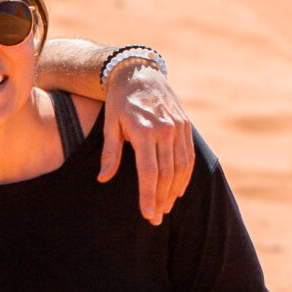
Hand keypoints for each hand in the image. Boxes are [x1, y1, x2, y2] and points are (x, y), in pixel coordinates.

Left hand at [99, 60, 194, 224]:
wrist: (139, 72)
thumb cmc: (119, 101)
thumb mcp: (109, 125)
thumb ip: (110, 153)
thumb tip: (103, 179)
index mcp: (144, 131)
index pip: (149, 171)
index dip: (149, 195)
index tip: (148, 215)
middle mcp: (165, 129)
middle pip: (167, 173)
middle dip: (162, 199)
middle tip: (156, 219)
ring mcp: (178, 127)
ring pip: (181, 167)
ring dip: (174, 191)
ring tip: (166, 208)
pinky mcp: (185, 125)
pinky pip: (189, 155)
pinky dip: (185, 175)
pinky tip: (178, 190)